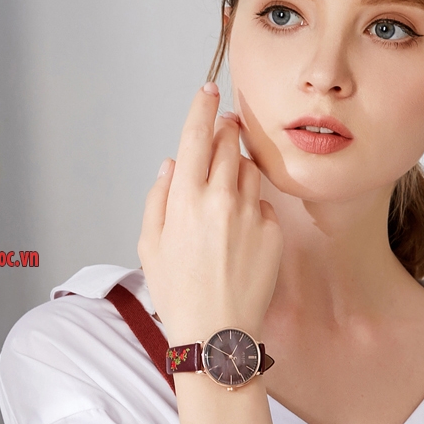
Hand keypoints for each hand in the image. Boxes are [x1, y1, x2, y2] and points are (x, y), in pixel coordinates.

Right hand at [138, 83, 282, 344]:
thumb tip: (173, 165)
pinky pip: (264, 205)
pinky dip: (253, 208)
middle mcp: (221, 199)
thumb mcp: (150, 245)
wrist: (218, 333)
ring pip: (251, 171)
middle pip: (230, 144)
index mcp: (185, 199)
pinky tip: (241, 235)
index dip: (202, 107)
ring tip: (226, 202)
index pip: (197, 136)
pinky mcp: (273, 231)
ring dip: (240, 171)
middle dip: (227, 131)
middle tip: (226, 131)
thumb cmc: (179, 293)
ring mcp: (251, 214)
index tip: (209, 89)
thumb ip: (159, 197)